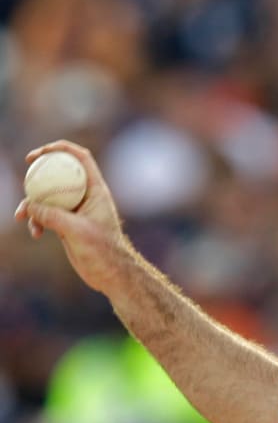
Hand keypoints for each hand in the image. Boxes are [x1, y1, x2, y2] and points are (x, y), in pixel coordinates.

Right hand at [14, 140, 129, 293]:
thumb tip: (28, 205)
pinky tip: (35, 234)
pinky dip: (36, 221)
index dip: (60, 149)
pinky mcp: (67, 223)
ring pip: (48, 196)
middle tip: (24, 175)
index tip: (38, 154)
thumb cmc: (103, 251)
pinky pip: (45, 215)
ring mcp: (75, 209)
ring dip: (32, 204)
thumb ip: (52, 216)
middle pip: (60, 173)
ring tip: (21, 217)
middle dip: (39, 172)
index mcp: (96, 190)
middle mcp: (86, 196)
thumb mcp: (77, 231)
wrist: (111, 273)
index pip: (80, 158)